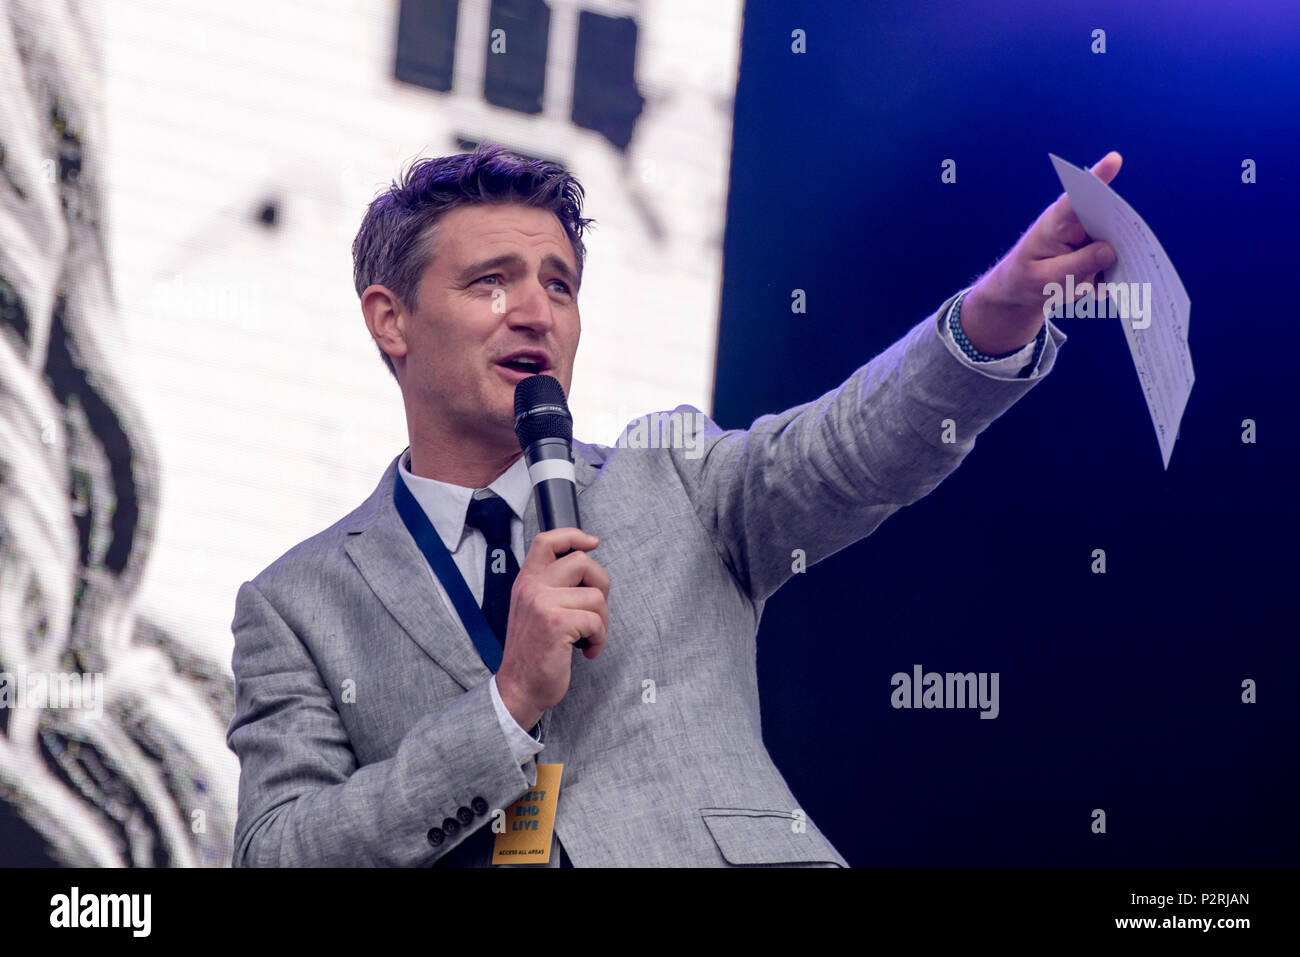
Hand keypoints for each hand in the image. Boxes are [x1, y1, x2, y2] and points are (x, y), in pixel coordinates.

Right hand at [494, 528, 609, 729]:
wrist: (518, 689)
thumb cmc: (533, 653)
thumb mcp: (533, 611)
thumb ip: (551, 588)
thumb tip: (586, 567)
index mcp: (526, 582)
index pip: (547, 541)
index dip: (573, 536)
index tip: (592, 543)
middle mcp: (531, 588)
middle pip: (583, 562)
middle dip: (601, 586)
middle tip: (595, 613)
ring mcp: (542, 603)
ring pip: (596, 596)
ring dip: (601, 621)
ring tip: (588, 638)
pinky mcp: (556, 623)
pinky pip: (596, 621)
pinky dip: (599, 639)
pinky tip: (587, 651)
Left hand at [960, 151, 1122, 355]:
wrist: (1021, 292)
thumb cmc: (1026, 280)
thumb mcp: (1046, 279)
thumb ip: (1077, 265)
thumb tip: (1111, 250)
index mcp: (1057, 221)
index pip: (1077, 197)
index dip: (1097, 177)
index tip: (1114, 159)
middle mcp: (1076, 222)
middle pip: (1107, 216)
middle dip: (1120, 232)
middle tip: (1122, 254)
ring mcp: (1089, 236)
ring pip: (1116, 241)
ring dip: (1117, 262)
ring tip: (1100, 284)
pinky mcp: (1098, 252)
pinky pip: (1115, 261)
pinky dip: (1111, 277)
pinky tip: (1098, 291)